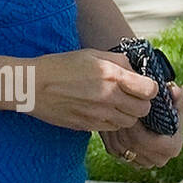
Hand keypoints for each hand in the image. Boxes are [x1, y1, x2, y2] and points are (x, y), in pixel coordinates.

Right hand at [29, 49, 158, 131]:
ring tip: (112, 103)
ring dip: (126, 114)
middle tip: (128, 96)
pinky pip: (111, 128)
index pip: (150, 90)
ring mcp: (99, 114)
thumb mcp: (90, 54)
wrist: (32, 85)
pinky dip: (111, 121)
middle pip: (142, 109)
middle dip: (139, 103)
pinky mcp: (89, 126)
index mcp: (111, 75)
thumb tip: (137, 72)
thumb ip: (119, 62)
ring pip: (129, 122)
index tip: (142, 86)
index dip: (149, 88)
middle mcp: (108, 96)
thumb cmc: (60, 65)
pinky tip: (99, 110)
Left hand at [101, 83, 182, 167]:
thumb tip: (173, 92)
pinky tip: (110, 122)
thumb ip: (178, 95)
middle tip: (115, 110)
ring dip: (114, 130)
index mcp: (171, 148)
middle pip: (132, 145)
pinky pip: (114, 149)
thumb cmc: (167, 109)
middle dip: (123, 126)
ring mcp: (143, 162)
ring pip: (121, 147)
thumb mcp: (175, 100)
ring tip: (111, 114)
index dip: (136, 126)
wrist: (157, 120)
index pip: (147, 141)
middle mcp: (158, 159)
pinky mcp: (129, 161)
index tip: (129, 112)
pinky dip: (110, 135)